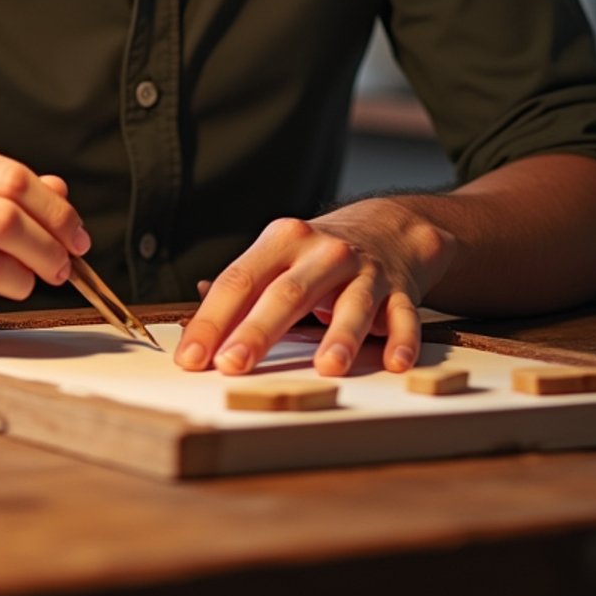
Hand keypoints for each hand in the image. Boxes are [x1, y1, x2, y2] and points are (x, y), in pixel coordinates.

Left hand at [174, 197, 454, 376]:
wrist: (387, 228)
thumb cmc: (318, 257)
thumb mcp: (277, 256)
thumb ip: (241, 289)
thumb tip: (194, 325)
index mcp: (282, 242)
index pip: (240, 280)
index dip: (213, 319)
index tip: (192, 357)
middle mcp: (322, 252)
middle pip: (287, 293)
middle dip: (257, 331)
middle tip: (232, 365)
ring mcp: (364, 270)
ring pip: (352, 303)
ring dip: (341, 336)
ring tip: (328, 367)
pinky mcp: (399, 290)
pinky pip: (403, 315)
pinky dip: (401, 339)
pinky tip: (396, 362)